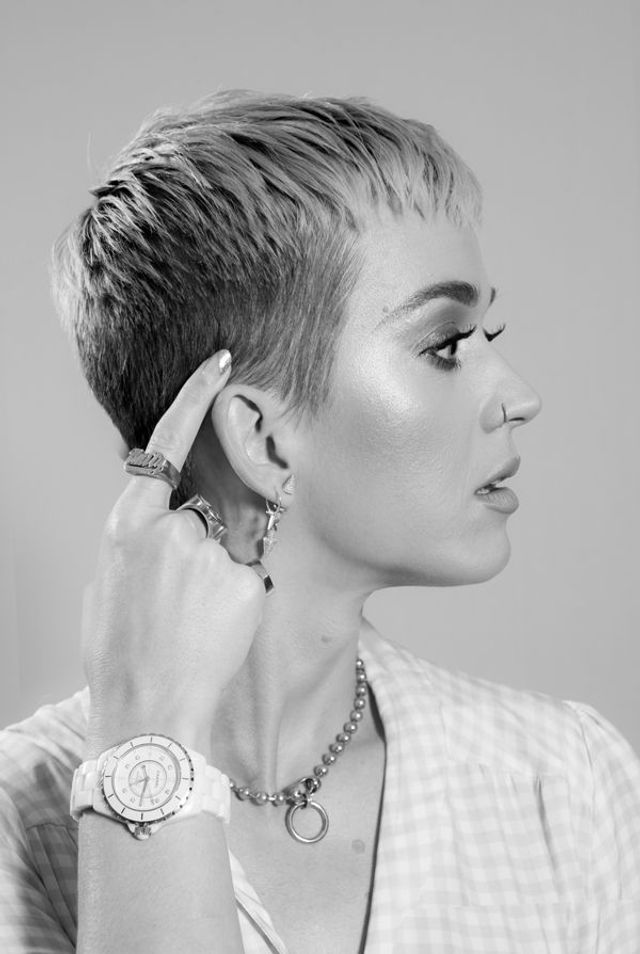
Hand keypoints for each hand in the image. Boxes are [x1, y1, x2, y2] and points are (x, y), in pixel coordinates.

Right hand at [82, 351, 265, 754]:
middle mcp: (170, 528)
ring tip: (191, 628)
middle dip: (199, 552)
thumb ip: (140, 543)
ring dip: (217, 582)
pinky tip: (215, 634)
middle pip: (202, 517)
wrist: (146, 712)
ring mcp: (207, 553)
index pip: (166, 441)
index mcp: (129, 524)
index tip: (221, 361)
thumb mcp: (111, 585)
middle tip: (178, 608)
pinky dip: (237, 603)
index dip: (195, 397)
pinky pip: (247, 580)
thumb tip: (163, 527)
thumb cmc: (121, 653)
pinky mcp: (242, 579)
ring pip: (225, 553)